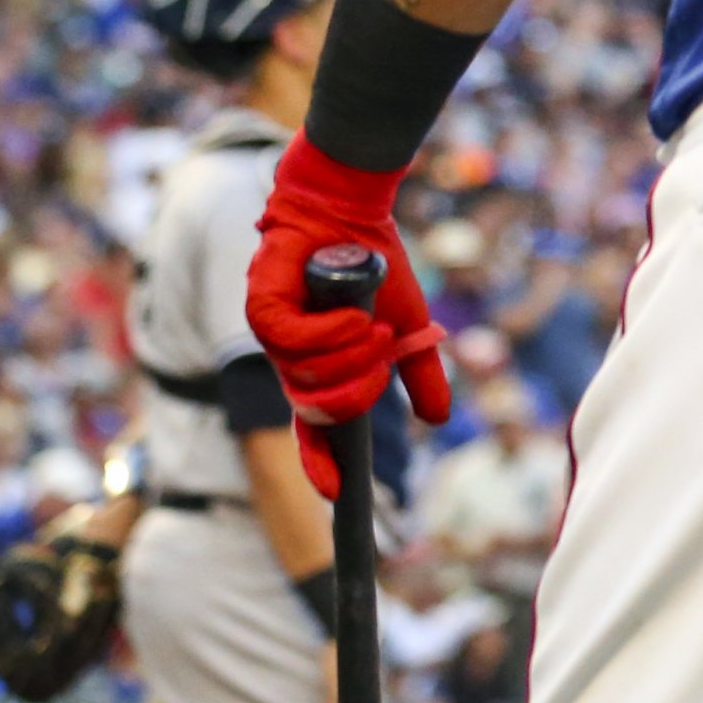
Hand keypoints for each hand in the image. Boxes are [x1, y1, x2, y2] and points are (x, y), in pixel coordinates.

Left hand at [247, 136, 452, 497]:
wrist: (352, 209)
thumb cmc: (376, 263)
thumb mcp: (408, 325)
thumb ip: (420, 371)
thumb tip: (440, 419)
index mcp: (319, 368)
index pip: (313, 430)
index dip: (322, 463)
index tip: (340, 493)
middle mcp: (291, 359)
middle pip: (317, 409)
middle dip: (357, 390)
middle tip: (385, 354)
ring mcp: (272, 334)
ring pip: (307, 377)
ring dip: (350, 357)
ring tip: (373, 327)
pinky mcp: (262, 306)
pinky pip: (292, 342)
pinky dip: (328, 334)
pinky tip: (352, 316)